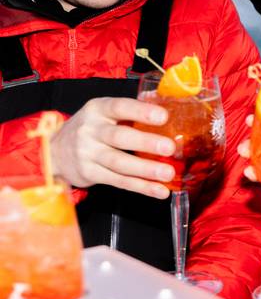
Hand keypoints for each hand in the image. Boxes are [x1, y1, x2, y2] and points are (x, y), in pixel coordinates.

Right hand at [50, 97, 176, 198]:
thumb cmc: (91, 127)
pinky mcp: (90, 174)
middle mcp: (90, 131)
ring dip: (146, 170)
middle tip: (169, 148)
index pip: (120, 107)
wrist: (53, 150)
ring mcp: (88, 155)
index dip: (142, 111)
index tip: (163, 116)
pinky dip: (141, 187)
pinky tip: (159, 190)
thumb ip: (130, 112)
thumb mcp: (103, 112)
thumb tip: (169, 111)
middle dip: (145, 143)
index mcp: (98, 109)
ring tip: (168, 173)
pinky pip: (119, 181)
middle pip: (120, 138)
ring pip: (119, 163)